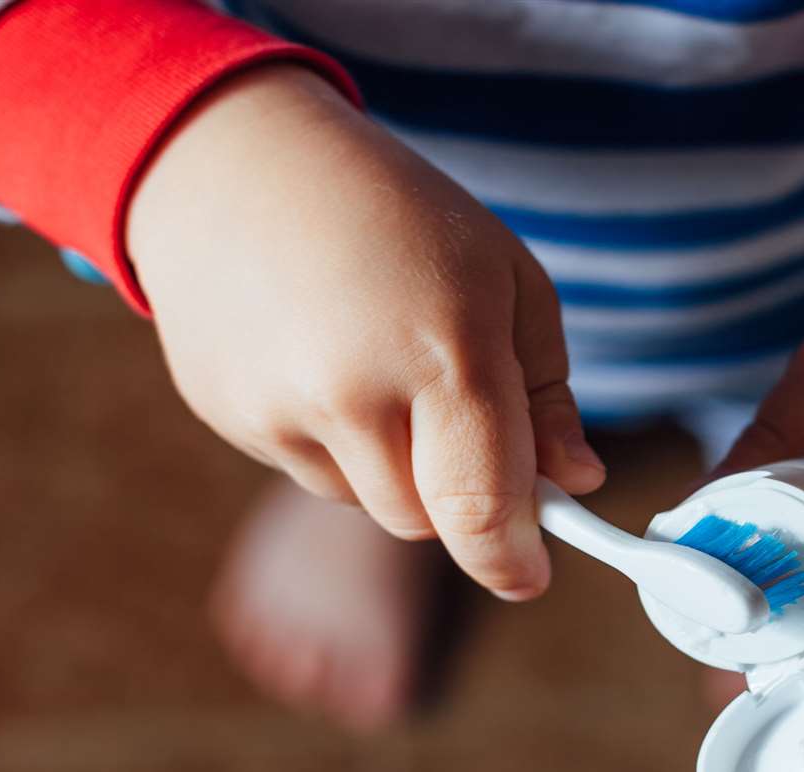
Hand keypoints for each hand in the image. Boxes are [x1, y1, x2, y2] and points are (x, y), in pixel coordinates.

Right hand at [126, 66, 605, 599]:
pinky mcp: (230, 418)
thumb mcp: (506, 280)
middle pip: (427, 523)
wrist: (236, 164)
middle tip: (459, 420)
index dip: (512, 561)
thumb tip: (573, 481)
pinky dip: (331, 441)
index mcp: (446, 350)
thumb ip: (546, 395)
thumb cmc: (398, 216)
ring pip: (366, 502)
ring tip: (377, 362)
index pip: (482, 511)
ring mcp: (280, 410)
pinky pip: (307, 471)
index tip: (530, 576)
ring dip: (391, 467)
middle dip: (456, 496)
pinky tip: (320, 358)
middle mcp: (355, 392)